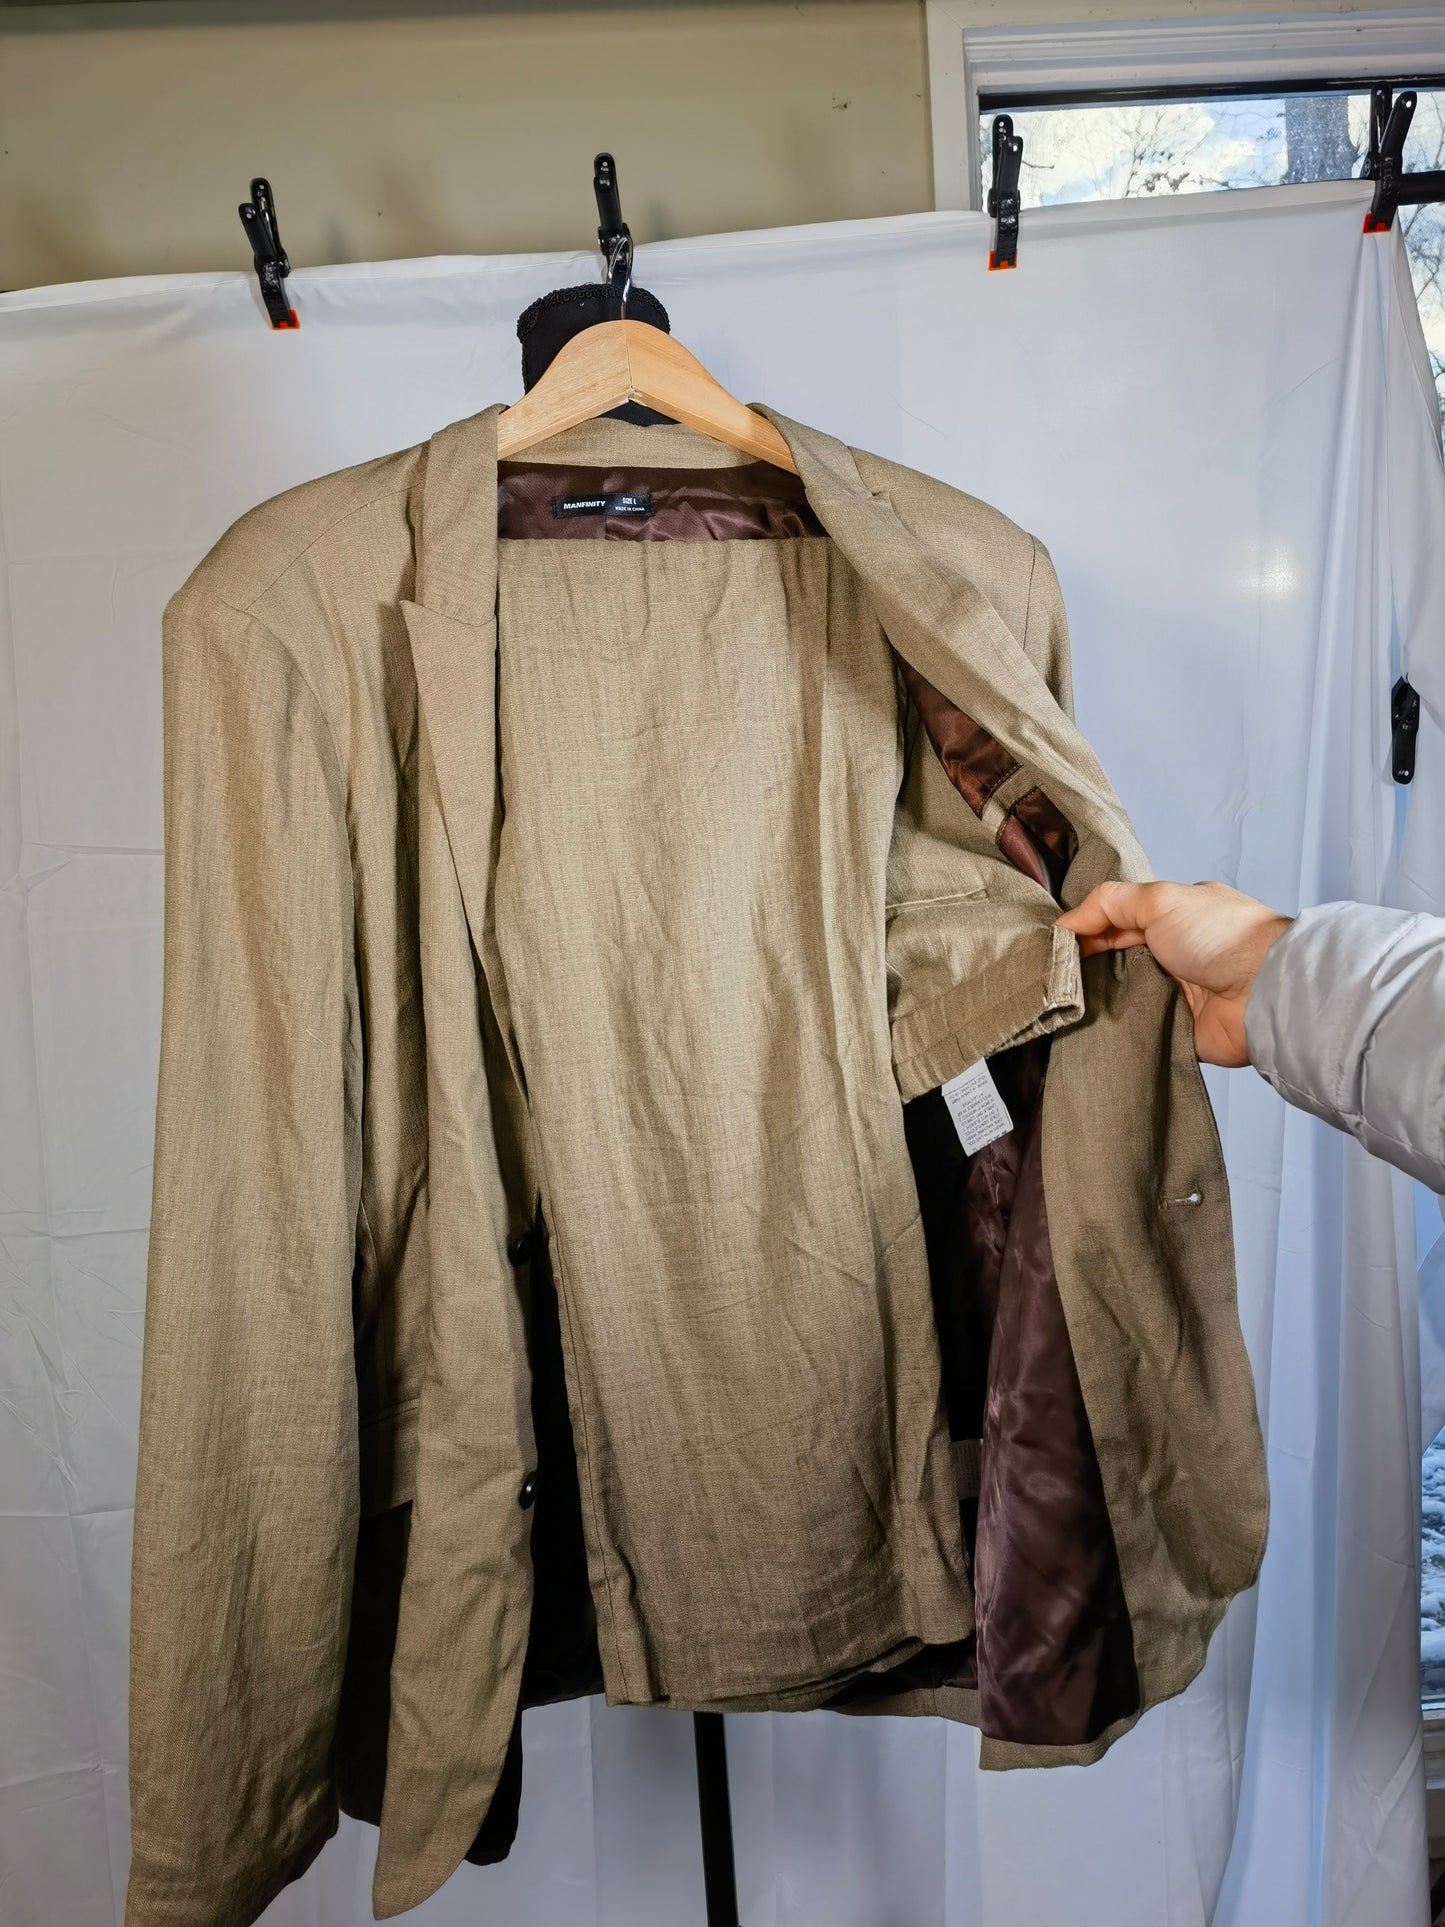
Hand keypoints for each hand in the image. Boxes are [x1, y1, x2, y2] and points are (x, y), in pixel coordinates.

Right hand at [1056, 881, 1293, 1066]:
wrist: (1264, 993)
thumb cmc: (1219, 936)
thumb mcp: (1160, 900)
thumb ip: (1110, 903)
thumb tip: (1066, 922)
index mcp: (1172, 918)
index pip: (1116, 921)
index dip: (1083, 931)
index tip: (1050, 947)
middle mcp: (1171, 955)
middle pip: (1113, 960)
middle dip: (1082, 968)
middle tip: (1045, 978)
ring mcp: (1173, 994)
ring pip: (1119, 996)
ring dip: (1094, 1000)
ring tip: (1055, 1005)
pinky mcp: (1174, 1031)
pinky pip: (1134, 1030)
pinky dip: (1113, 1030)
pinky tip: (1081, 1030)